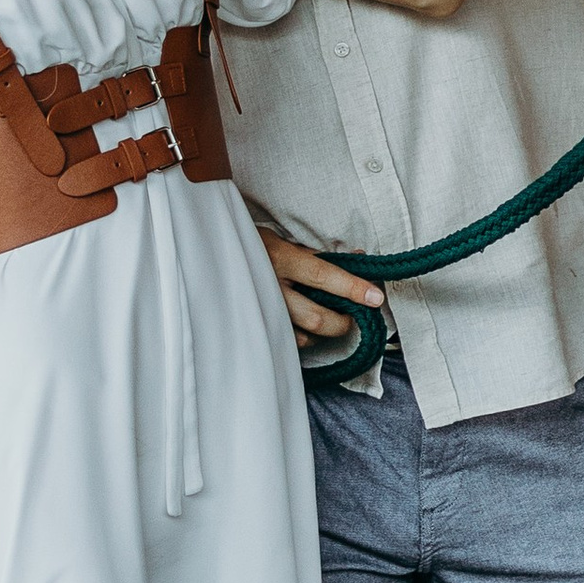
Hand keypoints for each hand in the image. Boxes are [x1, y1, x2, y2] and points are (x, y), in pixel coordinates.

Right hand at [261, 227, 385, 345]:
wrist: (208, 253)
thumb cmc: (251, 245)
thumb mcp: (282, 241)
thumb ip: (317, 255)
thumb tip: (358, 260)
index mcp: (279, 258)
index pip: (323, 275)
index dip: (352, 287)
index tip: (375, 297)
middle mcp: (270, 286)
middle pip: (317, 316)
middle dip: (342, 321)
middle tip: (352, 316)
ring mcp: (261, 310)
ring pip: (304, 335)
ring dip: (323, 332)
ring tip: (330, 321)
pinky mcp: (255, 327)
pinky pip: (288, 341)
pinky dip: (303, 338)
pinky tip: (304, 327)